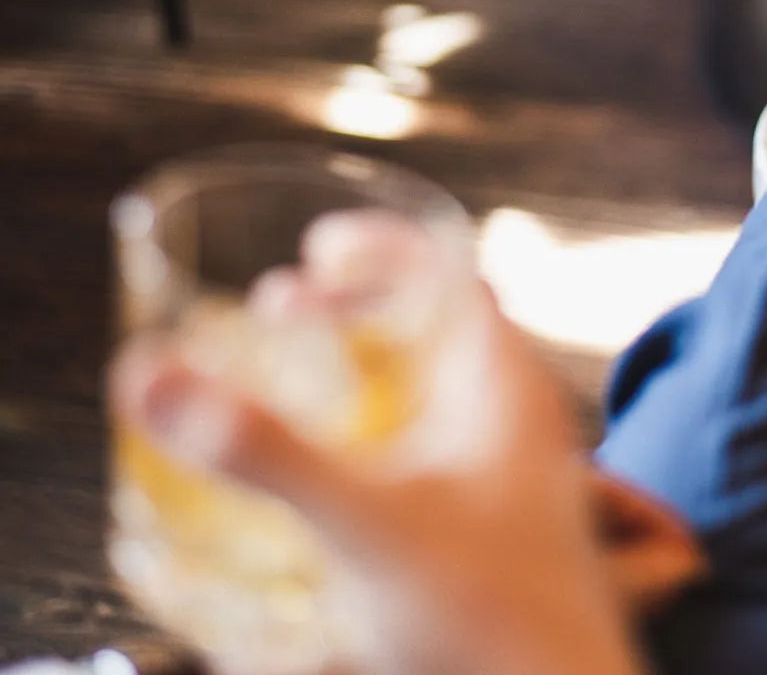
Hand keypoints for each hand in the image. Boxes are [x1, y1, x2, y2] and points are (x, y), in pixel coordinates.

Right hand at [110, 211, 647, 674]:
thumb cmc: (487, 613)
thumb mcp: (364, 522)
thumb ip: (265, 451)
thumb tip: (157, 376)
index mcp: (504, 379)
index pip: (450, 268)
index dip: (381, 246)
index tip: (314, 248)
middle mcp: (515, 407)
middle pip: (437, 315)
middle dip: (355, 301)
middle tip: (280, 305)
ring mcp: (510, 460)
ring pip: (435, 374)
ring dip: (367, 357)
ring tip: (299, 365)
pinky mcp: (496, 509)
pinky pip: (435, 431)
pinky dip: (382, 417)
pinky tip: (340, 461)